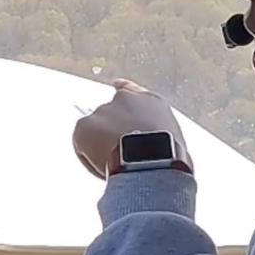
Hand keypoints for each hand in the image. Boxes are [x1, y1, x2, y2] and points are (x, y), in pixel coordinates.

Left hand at [72, 79, 190, 179]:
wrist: (152, 163)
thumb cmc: (169, 157)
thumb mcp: (173, 137)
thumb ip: (156, 131)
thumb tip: (151, 145)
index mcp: (150, 100)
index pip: (131, 88)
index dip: (123, 89)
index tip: (117, 86)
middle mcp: (124, 99)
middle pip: (111, 113)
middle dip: (113, 130)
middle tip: (121, 153)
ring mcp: (103, 111)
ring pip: (96, 130)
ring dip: (101, 143)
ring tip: (116, 164)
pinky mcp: (84, 126)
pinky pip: (81, 144)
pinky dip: (88, 156)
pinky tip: (104, 169)